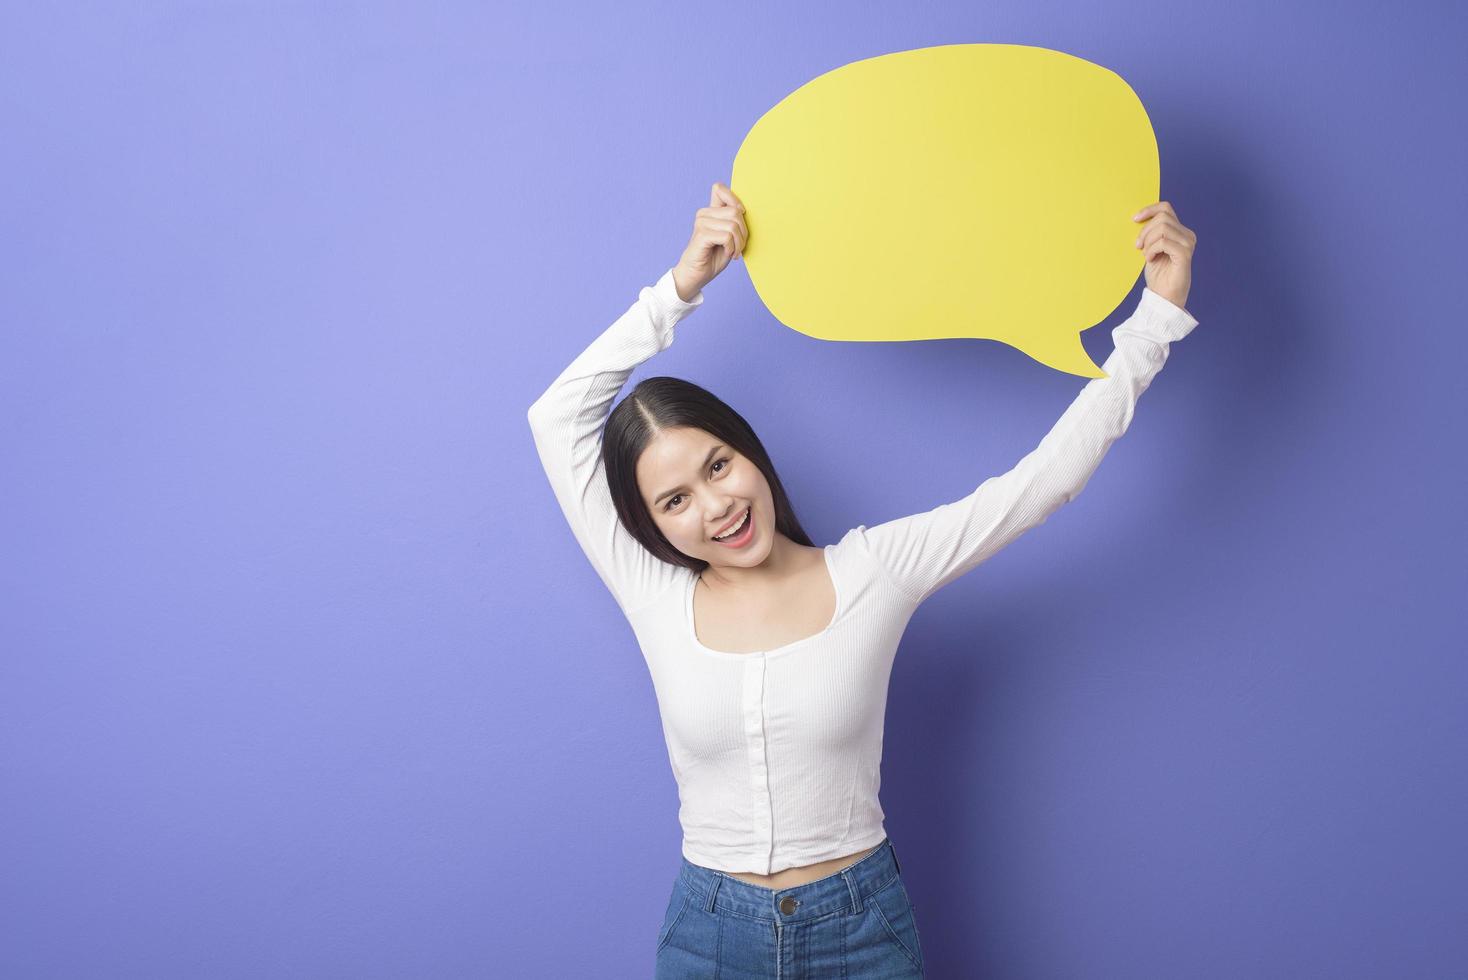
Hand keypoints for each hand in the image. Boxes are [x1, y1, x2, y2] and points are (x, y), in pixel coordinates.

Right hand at [672, 182, 746, 301]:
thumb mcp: (728, 236)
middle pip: (735, 211)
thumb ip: (734, 221)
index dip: (735, 200)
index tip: (740, 218)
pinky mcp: (701, 235)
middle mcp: (704, 214)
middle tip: (739, 246)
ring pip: (733, 225)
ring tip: (734, 252)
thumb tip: (744, 210)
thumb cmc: (713, 257)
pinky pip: (727, 236)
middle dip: (743, 232)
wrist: (696, 276)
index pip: (719, 188)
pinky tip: (728, 254)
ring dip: (739, 243)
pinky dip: (732, 248)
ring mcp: (701, 223)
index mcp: (710, 211)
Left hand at [1132, 201, 1195, 310]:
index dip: (1149, 210)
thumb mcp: (1150, 249)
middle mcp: (1187, 235)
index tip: (1134, 219)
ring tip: (1146, 255)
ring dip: (1148, 242)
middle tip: (1138, 246)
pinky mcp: (1185, 254)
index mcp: (1180, 232)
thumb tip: (1137, 218)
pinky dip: (1152, 250)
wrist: (1164, 296)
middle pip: (1162, 218)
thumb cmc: (1157, 274)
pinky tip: (1150, 260)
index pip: (1166, 208)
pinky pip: (1164, 242)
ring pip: (1163, 228)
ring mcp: (1188, 244)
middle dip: (1145, 231)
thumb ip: (1150, 234)